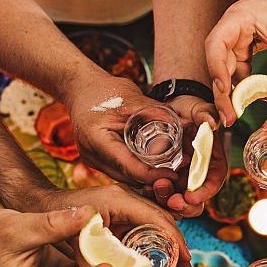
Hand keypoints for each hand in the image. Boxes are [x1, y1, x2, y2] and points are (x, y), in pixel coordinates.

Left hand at [36, 184, 192, 266]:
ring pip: (154, 225)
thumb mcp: (68, 233)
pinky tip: (158, 263)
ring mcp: (122, 206)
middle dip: (176, 246)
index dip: (174, 240)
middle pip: (161, 221)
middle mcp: (124, 200)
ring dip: (168, 247)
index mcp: (117, 199)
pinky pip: (142, 229)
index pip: (156, 218)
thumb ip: (96, 249)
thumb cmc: (49, 217)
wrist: (36, 205)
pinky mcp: (118, 216)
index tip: (185, 261)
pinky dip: (153, 246)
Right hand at [65, 72, 178, 187]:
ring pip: (125, 178)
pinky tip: (153, 166)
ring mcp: (92, 160)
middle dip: (153, 178)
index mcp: (97, 139)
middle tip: (178, 173)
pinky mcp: (96, 161)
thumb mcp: (131, 98)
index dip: (154, 174)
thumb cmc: (103, 90)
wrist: (80, 89)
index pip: (130, 166)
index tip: (174, 174)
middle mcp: (92, 155)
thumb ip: (156, 112)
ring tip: (170, 170)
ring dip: (146, 177)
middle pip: (129, 177)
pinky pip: (120, 172)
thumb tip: (186, 125)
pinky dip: (136, 171)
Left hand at [151, 95, 227, 218]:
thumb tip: (213, 123)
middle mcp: (198, 172)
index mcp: (212, 161)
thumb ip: (206, 114)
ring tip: (152, 190)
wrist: (170, 106)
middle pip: (196, 198)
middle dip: (185, 205)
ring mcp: (182, 176)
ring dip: (166, 200)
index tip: (190, 197)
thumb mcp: (199, 108)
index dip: (204, 192)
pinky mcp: (166, 176)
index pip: (213, 182)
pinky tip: (145, 188)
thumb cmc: (189, 108)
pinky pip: (162, 192)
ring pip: (178, 199)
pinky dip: (154, 194)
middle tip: (171, 202)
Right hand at [206, 0, 266, 125]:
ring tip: (233, 117)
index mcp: (236, 19)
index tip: (225, 90)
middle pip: (217, 63)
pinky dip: (242, 88)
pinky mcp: (242, 50)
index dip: (216, 68)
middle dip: (221, 92)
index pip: (216, 44)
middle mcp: (229, 31)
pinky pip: (237, 72)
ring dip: (229, 94)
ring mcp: (234, 41)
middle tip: (227, 118)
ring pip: (225, 71)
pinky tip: (247, 104)